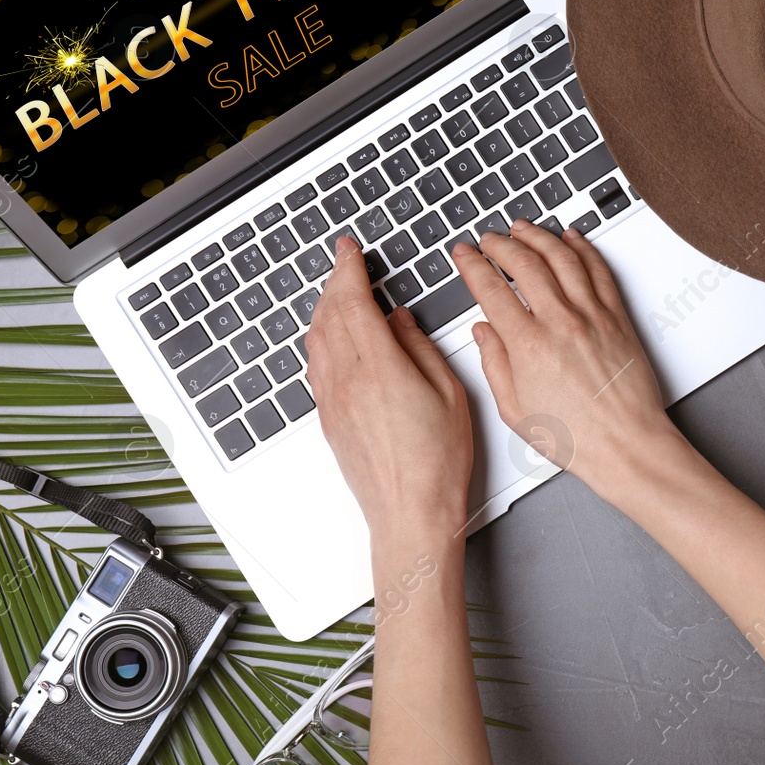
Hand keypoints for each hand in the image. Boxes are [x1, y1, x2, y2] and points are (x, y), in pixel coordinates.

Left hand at [306, 237, 473, 540]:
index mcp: (379, 368)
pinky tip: (333, 336)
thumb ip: (420, 348)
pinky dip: (322, 338)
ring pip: (316, 339)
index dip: (350, 269)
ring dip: (324, 307)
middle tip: (344, 261)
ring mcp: (332, 402)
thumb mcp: (449, 392)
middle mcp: (346, 382)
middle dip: (335, 281)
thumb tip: (399, 321)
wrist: (410, 514)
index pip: (354, 302)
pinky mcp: (329, 420)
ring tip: (337, 292)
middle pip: (328, 315)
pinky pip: (316, 365)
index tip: (351, 250)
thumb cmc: (437, 463)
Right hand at [452, 221, 682, 495]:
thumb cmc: (577, 438)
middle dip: (501, 243)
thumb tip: (483, 332)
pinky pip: (599, 270)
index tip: (464, 254)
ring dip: (539, 236)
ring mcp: (592, 317)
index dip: (473, 265)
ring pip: (562, 257)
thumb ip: (494, 365)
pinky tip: (572, 238)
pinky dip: (583, 248)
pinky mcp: (618, 318)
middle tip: (489, 238)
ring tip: (523, 228)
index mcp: (528, 346)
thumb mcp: (515, 411)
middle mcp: (560, 323)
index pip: (491, 289)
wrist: (627, 446)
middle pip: (525, 263)